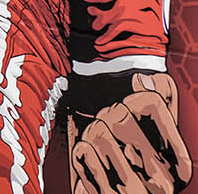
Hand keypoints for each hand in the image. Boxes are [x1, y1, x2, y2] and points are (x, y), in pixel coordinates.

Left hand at [70, 73, 191, 193]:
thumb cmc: (131, 175)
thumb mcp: (152, 147)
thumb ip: (156, 113)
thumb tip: (143, 79)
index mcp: (179, 164)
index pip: (151, 103)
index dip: (129, 102)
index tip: (126, 115)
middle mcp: (164, 181)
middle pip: (119, 113)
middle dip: (105, 118)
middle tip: (107, 136)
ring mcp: (135, 193)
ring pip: (97, 130)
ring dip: (90, 136)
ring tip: (99, 153)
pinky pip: (82, 151)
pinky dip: (80, 154)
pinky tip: (92, 168)